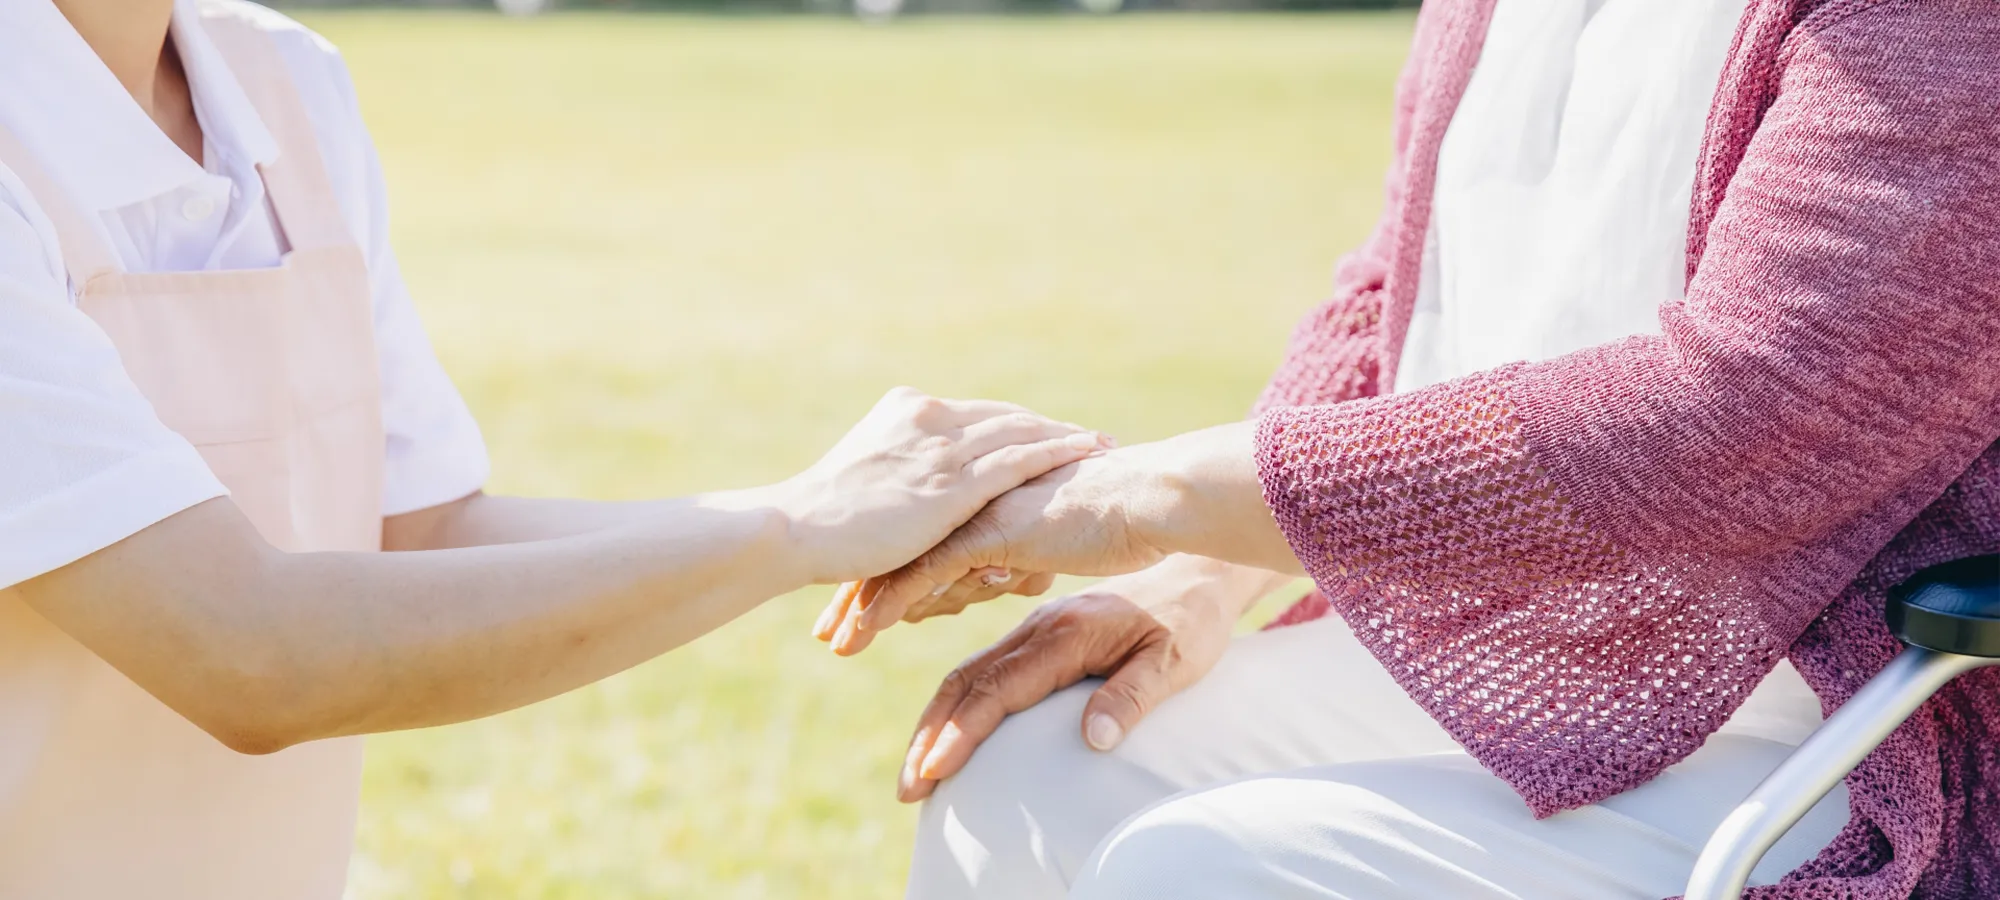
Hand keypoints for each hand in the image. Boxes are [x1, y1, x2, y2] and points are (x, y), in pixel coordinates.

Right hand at [768, 387, 1109, 584]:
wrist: (795, 530)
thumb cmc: (819, 522)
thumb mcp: (862, 482)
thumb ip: (895, 476)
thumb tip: (912, 498)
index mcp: (905, 410)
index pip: (977, 415)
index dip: (1017, 423)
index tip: (1050, 430)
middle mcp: (928, 417)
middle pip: (1006, 418)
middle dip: (1051, 428)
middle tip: (1092, 437)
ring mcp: (941, 447)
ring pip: (1020, 433)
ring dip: (1066, 437)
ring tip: (1104, 445)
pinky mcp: (951, 483)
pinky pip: (1018, 459)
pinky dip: (1057, 453)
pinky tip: (1087, 455)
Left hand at [823, 447, 1175, 654]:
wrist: (1153, 500)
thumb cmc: (1120, 521)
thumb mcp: (1051, 541)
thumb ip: (1016, 552)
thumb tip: (996, 570)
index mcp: (981, 497)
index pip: (917, 533)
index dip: (883, 568)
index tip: (850, 604)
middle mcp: (970, 500)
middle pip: (898, 545)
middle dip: (858, 589)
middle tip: (826, 630)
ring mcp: (977, 511)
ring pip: (903, 559)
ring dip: (864, 603)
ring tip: (836, 642)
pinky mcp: (990, 530)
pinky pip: (927, 570)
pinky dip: (890, 601)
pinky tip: (864, 629)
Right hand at [893, 556, 1286, 802]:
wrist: (1197, 571)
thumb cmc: (1190, 621)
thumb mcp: (1176, 660)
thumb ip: (1133, 696)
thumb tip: (1094, 740)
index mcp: (1068, 633)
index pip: (1000, 688)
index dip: (962, 732)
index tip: (936, 770)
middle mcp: (1040, 626)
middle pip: (968, 681)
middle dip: (932, 734)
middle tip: (909, 787)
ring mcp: (1035, 627)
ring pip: (968, 673)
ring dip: (936, 721)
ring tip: (917, 770)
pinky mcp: (1039, 633)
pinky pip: (984, 667)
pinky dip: (956, 702)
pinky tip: (947, 731)